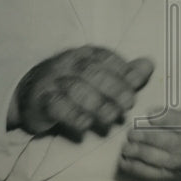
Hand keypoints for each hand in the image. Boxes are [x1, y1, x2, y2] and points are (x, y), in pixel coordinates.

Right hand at [8, 45, 153, 137]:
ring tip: (111, 118)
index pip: (105, 57)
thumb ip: (124, 73)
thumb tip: (150, 63)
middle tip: (128, 104)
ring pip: (76, 88)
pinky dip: (73, 116)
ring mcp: (52, 81)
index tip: (135, 86)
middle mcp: (67, 63)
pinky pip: (57, 106)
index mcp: (84, 54)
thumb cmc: (71, 86)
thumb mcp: (98, 76)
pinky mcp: (40, 100)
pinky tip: (86, 125)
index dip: (122, 70)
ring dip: (97, 104)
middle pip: (92, 71)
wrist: (30, 97)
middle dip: (113, 88)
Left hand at [118, 56, 180, 180]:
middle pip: (178, 147)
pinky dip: (142, 171)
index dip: (172, 121)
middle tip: (132, 131)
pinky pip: (162, 176)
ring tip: (127, 146)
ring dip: (144, 157)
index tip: (151, 113)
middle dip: (152, 140)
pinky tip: (126, 162)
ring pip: (168, 164)